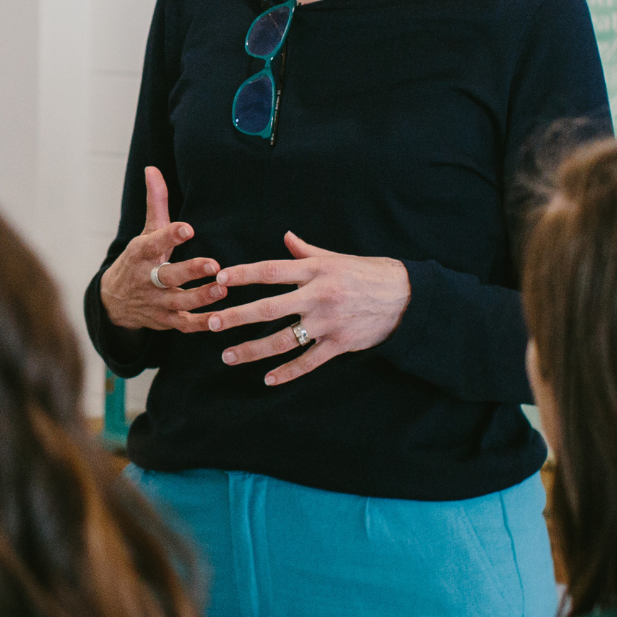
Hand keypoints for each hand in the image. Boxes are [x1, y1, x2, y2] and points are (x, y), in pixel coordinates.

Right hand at [99, 167, 227, 332]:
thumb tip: (152, 168)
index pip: (154, 242)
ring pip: (178, 302)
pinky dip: (200, 324)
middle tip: (213, 264)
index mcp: (141, 253)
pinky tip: (220, 319)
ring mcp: (156, 302)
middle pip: (167, 276)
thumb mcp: (145, 232)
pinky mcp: (165, 321)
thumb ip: (156, 203)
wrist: (114, 301)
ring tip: (221, 289)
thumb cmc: (139, 259)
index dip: (170, 236)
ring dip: (200, 297)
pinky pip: (184, 325)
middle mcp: (146, 279)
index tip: (188, 228)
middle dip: (189, 271)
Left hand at [207, 232, 409, 384]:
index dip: (245, 274)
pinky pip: (309, 362)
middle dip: (238, 317)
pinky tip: (268, 379)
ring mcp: (328, 322)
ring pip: (283, 340)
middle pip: (270, 308)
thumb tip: (287, 237)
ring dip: (253, 350)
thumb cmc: (367, 274)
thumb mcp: (336, 258)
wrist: (405, 297)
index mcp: (315, 270)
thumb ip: (307, 251)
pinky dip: (288, 372)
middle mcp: (318, 296)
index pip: (272, 271)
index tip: (220, 279)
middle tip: (212, 323)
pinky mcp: (339, 344)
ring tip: (228, 356)